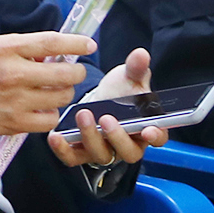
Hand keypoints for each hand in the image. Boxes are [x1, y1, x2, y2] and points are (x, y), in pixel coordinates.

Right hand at [0, 31, 94, 136]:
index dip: (75, 44)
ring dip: (63, 93)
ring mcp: (15, 101)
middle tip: (73, 73)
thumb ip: (21, 47)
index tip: (88, 45)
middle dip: (76, 73)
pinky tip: (42, 108)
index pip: (50, 43)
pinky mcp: (15, 124)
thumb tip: (50, 53)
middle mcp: (13, 74)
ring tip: (53, 90)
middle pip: (65, 75)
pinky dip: (50, 113)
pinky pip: (49, 120)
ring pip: (61, 98)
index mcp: (6, 49)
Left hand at [48, 47, 167, 167]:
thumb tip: (141, 55)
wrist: (97, 99)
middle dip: (117, 136)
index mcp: (146, 127)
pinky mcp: (81, 153)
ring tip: (83, 115)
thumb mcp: (128, 77)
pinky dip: (64, 149)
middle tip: (106, 118)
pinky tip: (56, 136)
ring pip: (101, 155)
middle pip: (128, 152)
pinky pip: (73, 157)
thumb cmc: (119, 92)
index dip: (155, 136)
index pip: (158, 137)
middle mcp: (127, 145)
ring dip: (91, 137)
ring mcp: (104, 151)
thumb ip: (136, 68)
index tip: (148, 129)